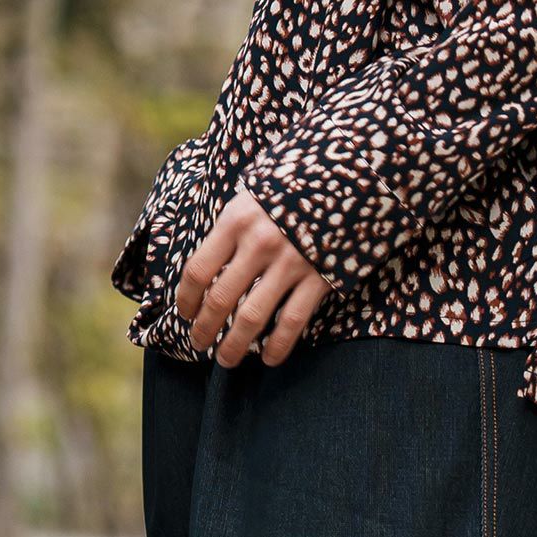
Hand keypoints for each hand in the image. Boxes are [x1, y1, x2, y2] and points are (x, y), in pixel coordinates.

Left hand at [177, 190, 331, 368]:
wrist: (351, 175)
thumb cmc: (295, 186)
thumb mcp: (254, 194)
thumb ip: (233, 228)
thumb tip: (211, 266)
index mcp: (236, 220)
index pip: (198, 270)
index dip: (187, 299)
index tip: (185, 314)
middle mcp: (259, 243)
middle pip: (220, 299)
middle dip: (205, 328)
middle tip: (198, 343)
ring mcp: (290, 262)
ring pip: (252, 317)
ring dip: (234, 345)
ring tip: (226, 360)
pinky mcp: (318, 277)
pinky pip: (292, 322)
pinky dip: (277, 346)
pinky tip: (269, 360)